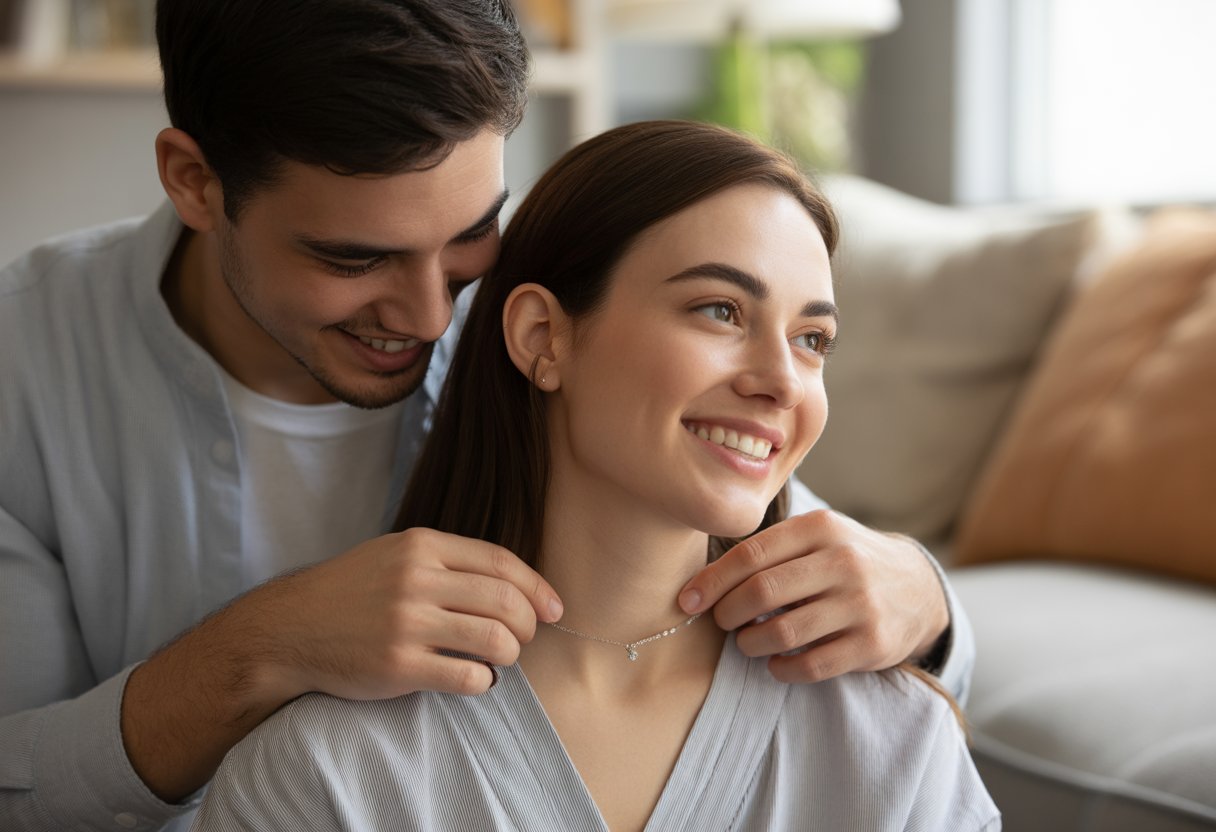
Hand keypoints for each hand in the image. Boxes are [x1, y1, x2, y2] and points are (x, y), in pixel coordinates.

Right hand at [123, 527, 559, 801]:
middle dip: (528, 624)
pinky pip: (466, 676)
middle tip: (525, 638)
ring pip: (494, 639)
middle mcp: (417, 579)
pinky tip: (476, 679)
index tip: (554, 608)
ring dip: (510, 653)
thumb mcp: (395, 554)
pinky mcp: (398, 665)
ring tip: (500, 659)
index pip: (501, 562)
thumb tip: (513, 582)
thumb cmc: (350, 591)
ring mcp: (407, 623)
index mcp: (421, 545)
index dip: (536, 587)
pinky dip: (483, 681)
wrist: (289, 628)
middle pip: (505, 600)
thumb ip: (447, 560)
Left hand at [677, 509, 948, 683]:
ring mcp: (860, 604)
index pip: (750, 554)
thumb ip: (769, 549)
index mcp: (821, 527)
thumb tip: (703, 583)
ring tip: (746, 641)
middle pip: (761, 593)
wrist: (918, 587)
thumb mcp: (817, 536)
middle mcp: (843, 562)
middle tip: (721, 622)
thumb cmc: (846, 560)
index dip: (711, 582)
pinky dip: (780, 669)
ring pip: (782, 633)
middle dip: (727, 613)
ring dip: (750, 643)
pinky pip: (810, 666)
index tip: (687, 601)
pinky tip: (775, 662)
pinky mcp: (872, 644)